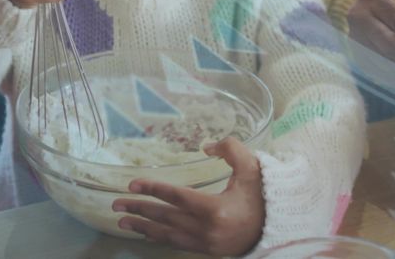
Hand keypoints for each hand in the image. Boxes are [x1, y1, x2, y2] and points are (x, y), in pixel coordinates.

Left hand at [112, 138, 264, 255]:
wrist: (279, 229)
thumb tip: (206, 146)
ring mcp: (204, 243)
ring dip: (142, 227)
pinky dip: (158, 237)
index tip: (132, 183)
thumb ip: (231, 149)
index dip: (153, 189)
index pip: (176, 197)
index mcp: (215, 209)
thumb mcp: (253, 168)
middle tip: (115, 203)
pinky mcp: (205, 250)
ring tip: (122, 221)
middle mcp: (206, 229)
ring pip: (166, 235)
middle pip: (165, 217)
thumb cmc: (263, 197)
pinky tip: (145, 232)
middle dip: (139, 209)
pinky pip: (175, 243)